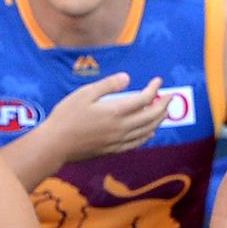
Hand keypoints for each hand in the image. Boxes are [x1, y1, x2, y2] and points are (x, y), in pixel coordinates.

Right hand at [44, 73, 169, 162]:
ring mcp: (120, 140)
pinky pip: (138, 142)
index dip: (154, 89)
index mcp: (116, 111)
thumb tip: (127, 78)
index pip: (144, 99)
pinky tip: (150, 132)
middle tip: (170, 96)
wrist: (56, 145)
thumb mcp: (84, 94)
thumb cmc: (66, 116)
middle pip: (152, 116)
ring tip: (164, 112)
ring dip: (159, 120)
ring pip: (148, 130)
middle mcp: (122, 127)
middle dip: (163, 105)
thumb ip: (108, 85)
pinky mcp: (114, 149)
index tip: (158, 81)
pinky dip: (148, 135)